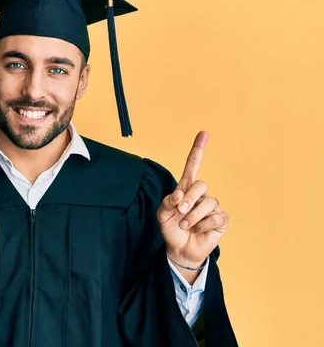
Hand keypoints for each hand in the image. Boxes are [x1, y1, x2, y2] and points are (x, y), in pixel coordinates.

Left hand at [157, 131, 228, 266]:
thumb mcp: (162, 215)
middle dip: (189, 199)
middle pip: (201, 185)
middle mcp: (201, 195)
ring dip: (193, 217)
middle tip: (180, 212)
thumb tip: (179, 196)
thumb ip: (167, 202)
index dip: (198, 150)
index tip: (204, 133)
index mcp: (185, 189)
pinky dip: (203, 226)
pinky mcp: (221, 219)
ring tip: (186, 226)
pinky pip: (216, 217)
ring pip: (208, 203)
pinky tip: (198, 230)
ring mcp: (212, 207)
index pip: (193, 166)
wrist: (179, 249)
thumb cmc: (171, 229)